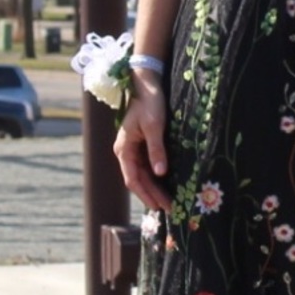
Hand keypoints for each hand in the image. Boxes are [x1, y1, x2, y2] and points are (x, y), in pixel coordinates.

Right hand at [114, 69, 171, 212]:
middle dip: (153, 195)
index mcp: (124, 149)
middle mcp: (125, 152)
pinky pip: (147, 167)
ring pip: (142, 175)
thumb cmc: (150, 103)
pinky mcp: (142, 146)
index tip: (159, 206)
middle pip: (138, 180)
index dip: (146, 194)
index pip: (133, 178)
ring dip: (154, 189)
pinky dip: (155, 178)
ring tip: (168, 203)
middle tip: (170, 209)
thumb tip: (160, 173)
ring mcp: (133, 150)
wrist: (147, 85)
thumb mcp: (155, 126)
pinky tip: (165, 186)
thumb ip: (156, 150)